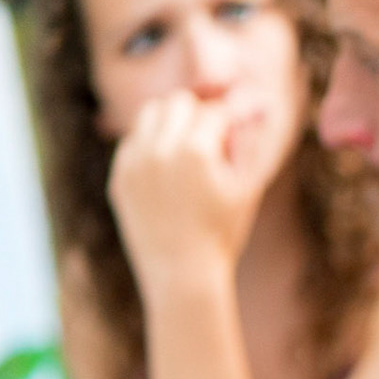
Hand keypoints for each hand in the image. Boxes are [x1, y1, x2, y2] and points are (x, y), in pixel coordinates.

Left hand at [106, 90, 269, 297]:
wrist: (182, 275)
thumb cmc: (223, 233)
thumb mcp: (246, 188)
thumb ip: (250, 142)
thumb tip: (259, 106)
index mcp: (196, 152)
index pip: (215, 111)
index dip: (230, 120)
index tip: (236, 132)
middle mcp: (160, 151)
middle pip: (180, 102)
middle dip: (198, 115)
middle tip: (212, 140)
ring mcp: (135, 163)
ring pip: (151, 114)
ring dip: (171, 122)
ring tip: (188, 150)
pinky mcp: (120, 178)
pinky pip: (133, 141)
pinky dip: (151, 145)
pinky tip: (168, 169)